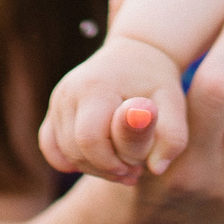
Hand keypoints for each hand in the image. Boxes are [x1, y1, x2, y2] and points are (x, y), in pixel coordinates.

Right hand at [40, 36, 185, 181]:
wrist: (137, 54)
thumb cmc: (157, 83)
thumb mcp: (174, 105)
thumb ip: (171, 136)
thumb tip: (155, 168)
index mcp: (96, 87)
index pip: (91, 141)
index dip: (113, 164)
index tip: (137, 168)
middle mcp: (70, 90)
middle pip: (75, 149)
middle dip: (103, 169)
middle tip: (132, 170)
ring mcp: (59, 98)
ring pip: (63, 151)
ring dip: (91, 167)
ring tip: (121, 164)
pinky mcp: (55, 108)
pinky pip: (49, 145)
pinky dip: (69, 160)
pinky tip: (96, 161)